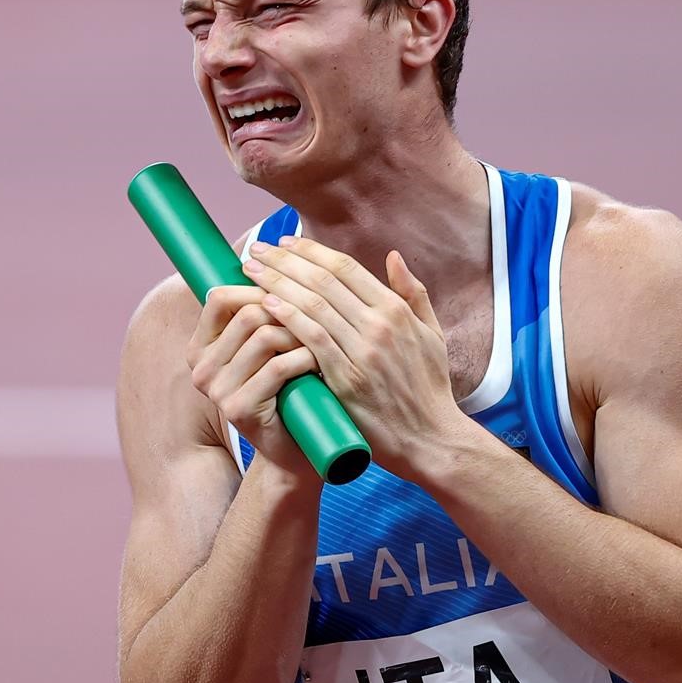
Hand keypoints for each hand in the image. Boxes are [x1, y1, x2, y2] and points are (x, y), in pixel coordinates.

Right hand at [184, 284, 320, 473]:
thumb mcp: (269, 349)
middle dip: (287, 310)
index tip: (291, 289)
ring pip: (264, 335)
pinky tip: (320, 362)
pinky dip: (304, 359)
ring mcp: (216, 390)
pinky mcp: (239, 410)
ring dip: (301, 334)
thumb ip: (261, 311)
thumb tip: (269, 249)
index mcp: (201, 347)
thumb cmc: (290, 391)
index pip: (219, 297)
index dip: (258, 286)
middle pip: (247, 312)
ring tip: (323, 341)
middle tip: (318, 316)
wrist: (296, 452)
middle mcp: (200, 367)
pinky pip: (277, 367)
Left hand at [242, 237, 465, 481]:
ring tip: (250, 273)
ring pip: (312, 304)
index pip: (345, 267)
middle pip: (322, 279)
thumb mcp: (432, 334)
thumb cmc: (429, 389)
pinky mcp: (346, 378)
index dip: (310, 250)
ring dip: (276, 283)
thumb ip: (413, 293)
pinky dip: (287, 317)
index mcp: (395, 310)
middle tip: (255, 250)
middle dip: (283, 260)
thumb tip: (393, 256)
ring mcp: (363, 351)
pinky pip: (312, 339)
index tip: (284, 242)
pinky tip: (265, 305)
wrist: (431, 440)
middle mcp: (379, 324)